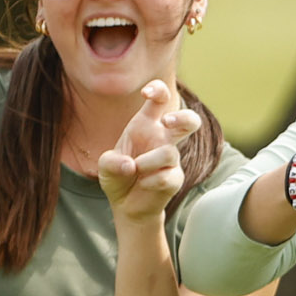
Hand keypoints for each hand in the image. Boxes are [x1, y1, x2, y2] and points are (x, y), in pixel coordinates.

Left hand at [98, 80, 201, 219]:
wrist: (126, 205)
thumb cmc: (118, 175)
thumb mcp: (105, 166)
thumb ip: (111, 162)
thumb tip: (130, 165)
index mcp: (146, 125)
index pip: (160, 100)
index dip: (158, 90)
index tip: (146, 93)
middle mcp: (163, 139)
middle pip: (189, 120)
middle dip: (183, 117)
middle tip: (166, 121)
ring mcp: (172, 160)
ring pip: (169, 153)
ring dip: (148, 161)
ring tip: (135, 169)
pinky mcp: (175, 178)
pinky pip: (167, 176)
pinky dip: (150, 181)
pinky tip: (143, 185)